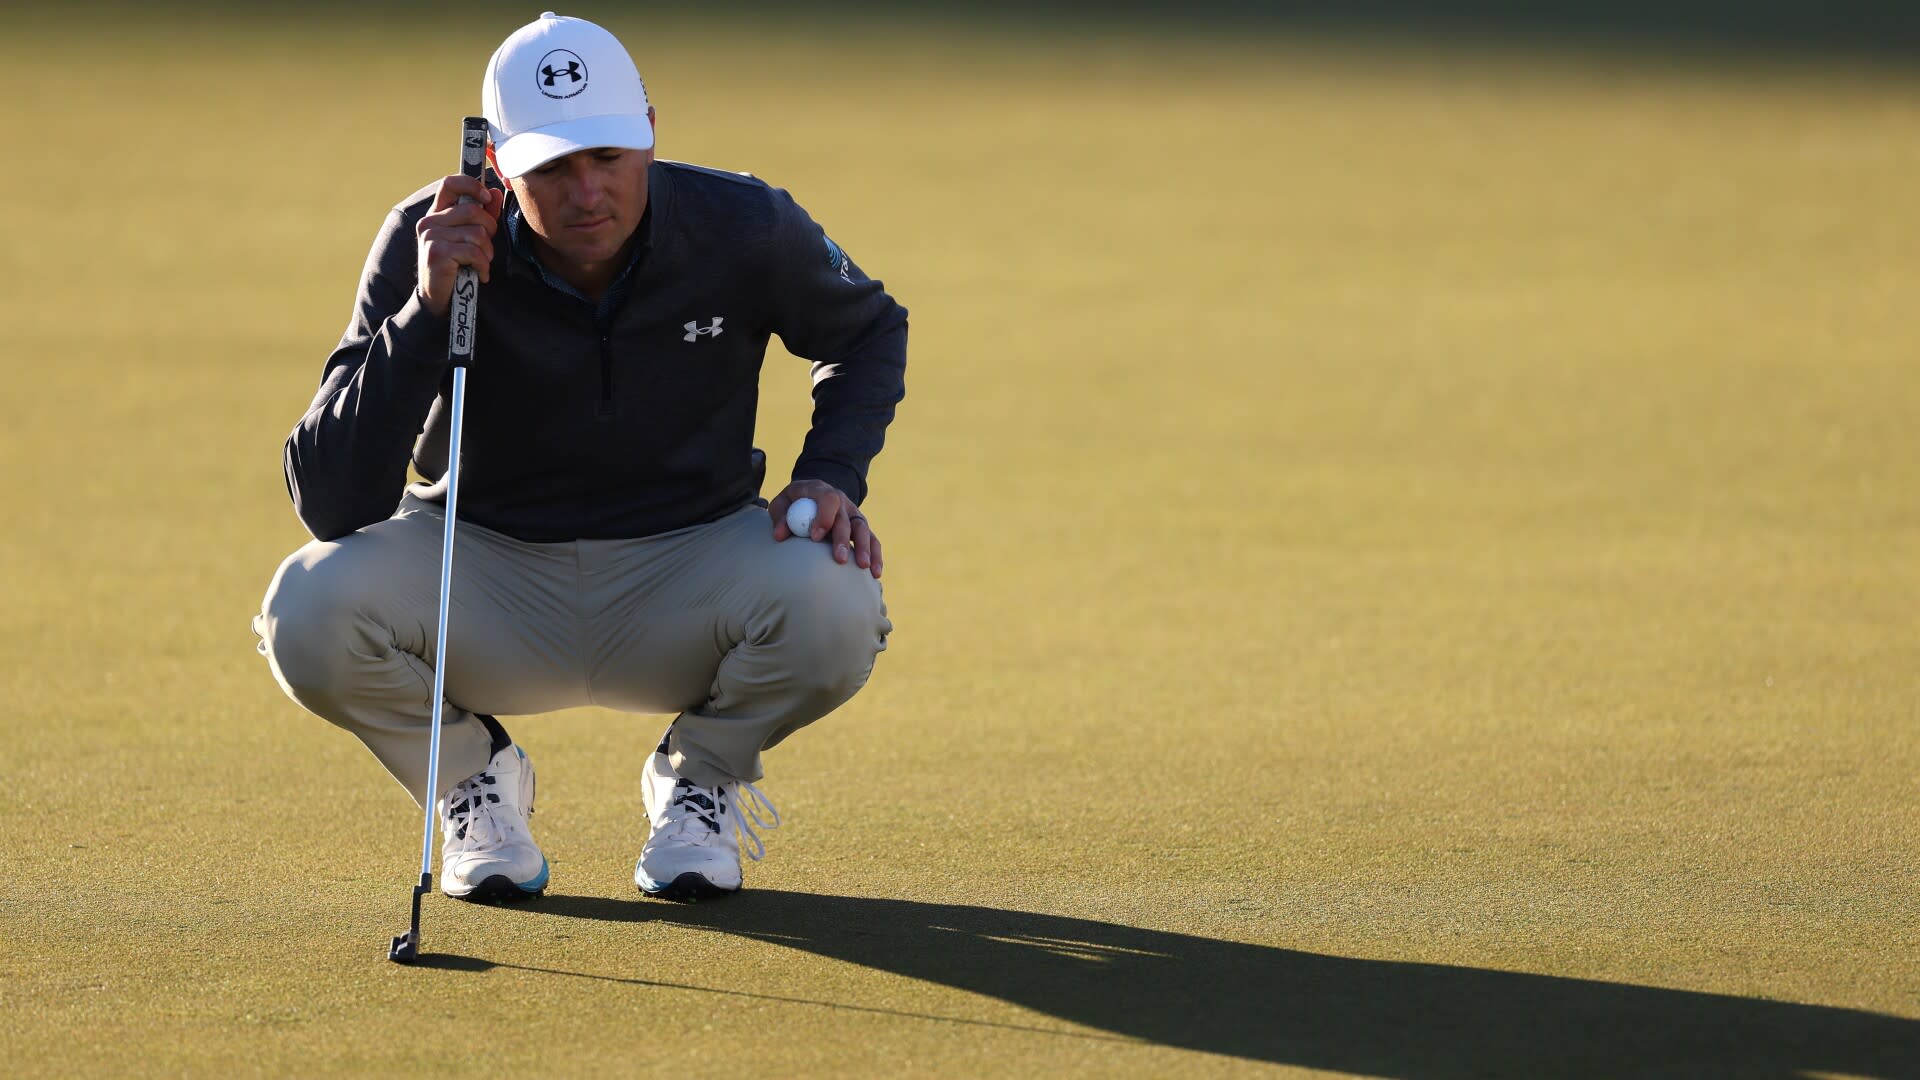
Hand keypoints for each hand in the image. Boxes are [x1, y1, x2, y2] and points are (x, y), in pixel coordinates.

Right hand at [415, 174, 504, 318]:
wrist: (439, 299)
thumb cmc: (457, 267)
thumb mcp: (470, 238)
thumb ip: (483, 215)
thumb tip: (495, 193)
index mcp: (436, 213)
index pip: (450, 183)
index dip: (471, 184)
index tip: (487, 198)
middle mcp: (429, 221)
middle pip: (474, 211)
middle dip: (490, 231)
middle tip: (485, 249)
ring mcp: (430, 236)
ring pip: (477, 233)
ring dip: (487, 253)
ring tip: (480, 264)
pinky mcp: (437, 252)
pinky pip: (474, 251)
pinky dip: (483, 266)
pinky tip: (479, 274)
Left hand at [770, 480, 881, 578]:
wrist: (811, 497)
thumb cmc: (793, 503)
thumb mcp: (782, 504)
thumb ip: (780, 517)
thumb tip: (780, 536)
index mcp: (821, 490)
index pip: (829, 500)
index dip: (824, 518)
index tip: (815, 538)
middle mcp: (841, 501)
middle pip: (846, 519)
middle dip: (843, 539)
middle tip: (839, 559)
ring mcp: (853, 513)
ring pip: (863, 529)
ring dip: (864, 548)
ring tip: (863, 567)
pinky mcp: (860, 527)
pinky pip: (872, 539)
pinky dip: (875, 555)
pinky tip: (875, 573)